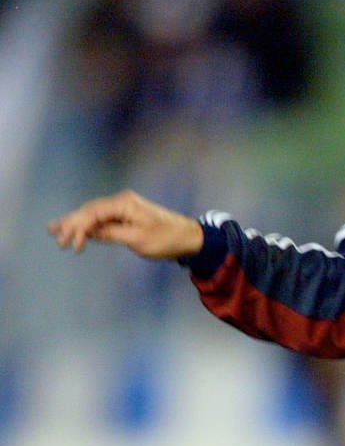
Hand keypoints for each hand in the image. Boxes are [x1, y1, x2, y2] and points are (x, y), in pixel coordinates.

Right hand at [48, 190, 204, 258]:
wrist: (190, 237)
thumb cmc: (167, 239)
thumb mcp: (138, 240)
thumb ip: (111, 234)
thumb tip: (90, 232)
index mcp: (123, 203)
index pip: (93, 213)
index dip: (78, 228)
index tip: (71, 244)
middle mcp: (121, 201)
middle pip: (89, 211)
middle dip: (71, 223)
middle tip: (54, 236)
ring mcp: (124, 207)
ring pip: (94, 214)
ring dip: (76, 223)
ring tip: (55, 230)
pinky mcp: (128, 215)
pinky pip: (103, 218)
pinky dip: (90, 225)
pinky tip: (77, 229)